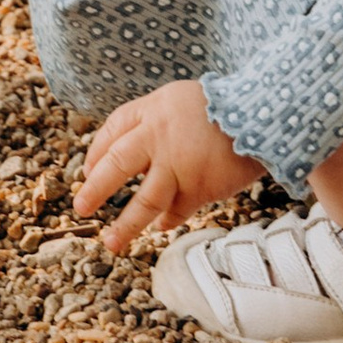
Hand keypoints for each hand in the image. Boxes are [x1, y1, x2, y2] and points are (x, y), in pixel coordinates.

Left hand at [72, 77, 258, 254]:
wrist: (263, 114)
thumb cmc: (223, 105)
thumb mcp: (179, 99)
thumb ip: (154, 121)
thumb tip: (129, 153)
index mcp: (153, 109)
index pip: (113, 130)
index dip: (97, 152)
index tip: (87, 171)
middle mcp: (159, 136)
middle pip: (117, 164)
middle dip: (95, 188)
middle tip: (80, 207)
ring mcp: (178, 165)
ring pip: (144, 201)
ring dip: (126, 225)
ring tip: (110, 243)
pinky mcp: (199, 188)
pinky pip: (175, 212)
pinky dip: (166, 221)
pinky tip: (161, 227)